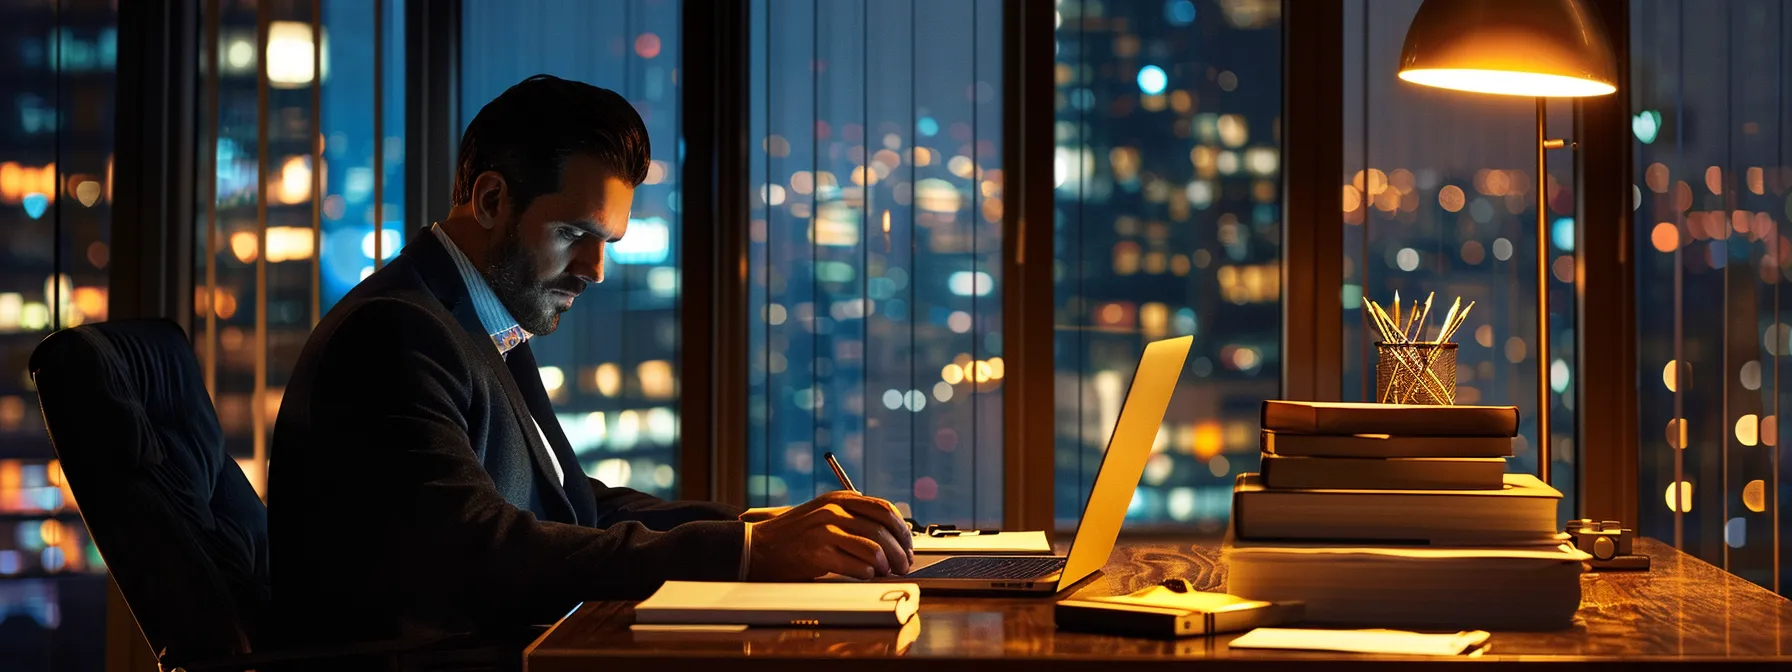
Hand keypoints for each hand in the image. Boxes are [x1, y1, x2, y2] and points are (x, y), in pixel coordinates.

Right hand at [746, 490, 914, 580]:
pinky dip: (867, 573)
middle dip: (900, 551)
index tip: (908, 545)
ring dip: (886, 565)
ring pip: (874, 549)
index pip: (884, 509)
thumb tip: (892, 536)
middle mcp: (834, 510)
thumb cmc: (795, 534)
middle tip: (904, 565)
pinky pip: (857, 566)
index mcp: (839, 498)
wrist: (759, 546)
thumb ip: (854, 517)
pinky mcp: (817, 553)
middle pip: (883, 530)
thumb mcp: (825, 513)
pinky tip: (866, 575)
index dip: (902, 530)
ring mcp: (825, 530)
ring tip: (885, 572)